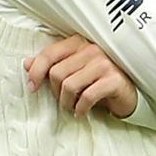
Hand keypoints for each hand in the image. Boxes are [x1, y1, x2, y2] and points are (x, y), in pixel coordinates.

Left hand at [23, 34, 137, 118]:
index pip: (50, 53)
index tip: (32, 87)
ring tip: (71, 107)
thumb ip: (51, 65)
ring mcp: (104, 63)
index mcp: (79, 43)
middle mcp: (91, 49)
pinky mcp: (113, 79)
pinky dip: (80, 108)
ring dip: (66, 102)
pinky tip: (81, 112)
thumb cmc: (98, 81)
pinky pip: (87, 96)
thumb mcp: (73, 71)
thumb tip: (27, 63)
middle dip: (55, 92)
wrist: (129, 93)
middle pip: (57, 72)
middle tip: (62, 100)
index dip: (36, 71)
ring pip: (69, 85)